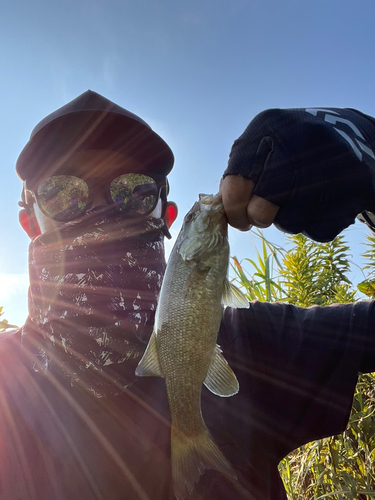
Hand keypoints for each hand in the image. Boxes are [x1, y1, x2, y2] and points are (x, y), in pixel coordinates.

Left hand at [222, 108, 374, 241]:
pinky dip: (315, 223)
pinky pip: (317, 230)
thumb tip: (222, 208)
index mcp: (270, 125)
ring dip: (288, 219)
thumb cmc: (296, 148)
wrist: (356, 138)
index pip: (237, 179)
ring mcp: (332, 163)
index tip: (236, 217)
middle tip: (260, 215)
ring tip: (300, 197)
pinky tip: (323, 200)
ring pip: (289, 223)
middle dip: (257, 217)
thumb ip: (241, 171)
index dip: (232, 207)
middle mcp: (302, 139)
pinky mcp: (357, 188)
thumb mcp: (266, 144)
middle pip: (262, 208)